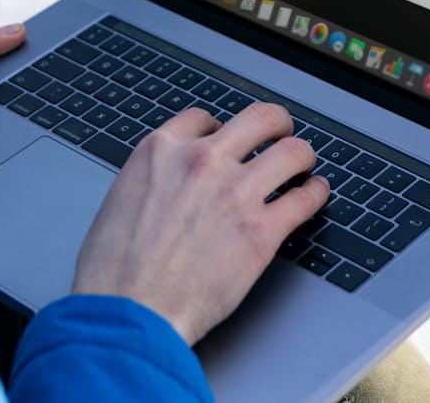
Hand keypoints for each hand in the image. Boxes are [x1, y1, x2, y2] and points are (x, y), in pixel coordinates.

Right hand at [72, 103, 328, 345]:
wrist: (128, 312)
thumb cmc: (114, 271)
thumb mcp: (121, 200)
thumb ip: (153, 181)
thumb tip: (168, 187)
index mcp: (161, 151)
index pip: (204, 119)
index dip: (220, 129)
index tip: (228, 140)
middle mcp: (202, 162)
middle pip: (258, 119)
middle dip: (275, 124)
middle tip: (281, 133)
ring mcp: (235, 193)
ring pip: (292, 152)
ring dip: (302, 156)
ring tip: (303, 164)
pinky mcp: (261, 231)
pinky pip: (305, 198)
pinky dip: (315, 193)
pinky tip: (314, 194)